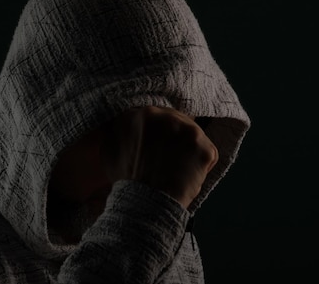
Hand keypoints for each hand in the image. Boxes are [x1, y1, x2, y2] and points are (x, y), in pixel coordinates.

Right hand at [101, 106, 218, 207]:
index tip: (157, 144)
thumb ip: (119, 128)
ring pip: (193, 135)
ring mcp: (188, 131)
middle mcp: (166, 116)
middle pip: (178, 121)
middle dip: (174, 139)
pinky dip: (202, 165)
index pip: (157, 115)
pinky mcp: (205, 148)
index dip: (157, 132)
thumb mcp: (110, 147)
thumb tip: (122, 123)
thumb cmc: (126, 180)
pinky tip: (188, 176)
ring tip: (176, 169)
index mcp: (142, 114)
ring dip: (188, 150)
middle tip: (167, 160)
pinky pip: (208, 153)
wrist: (145, 204)